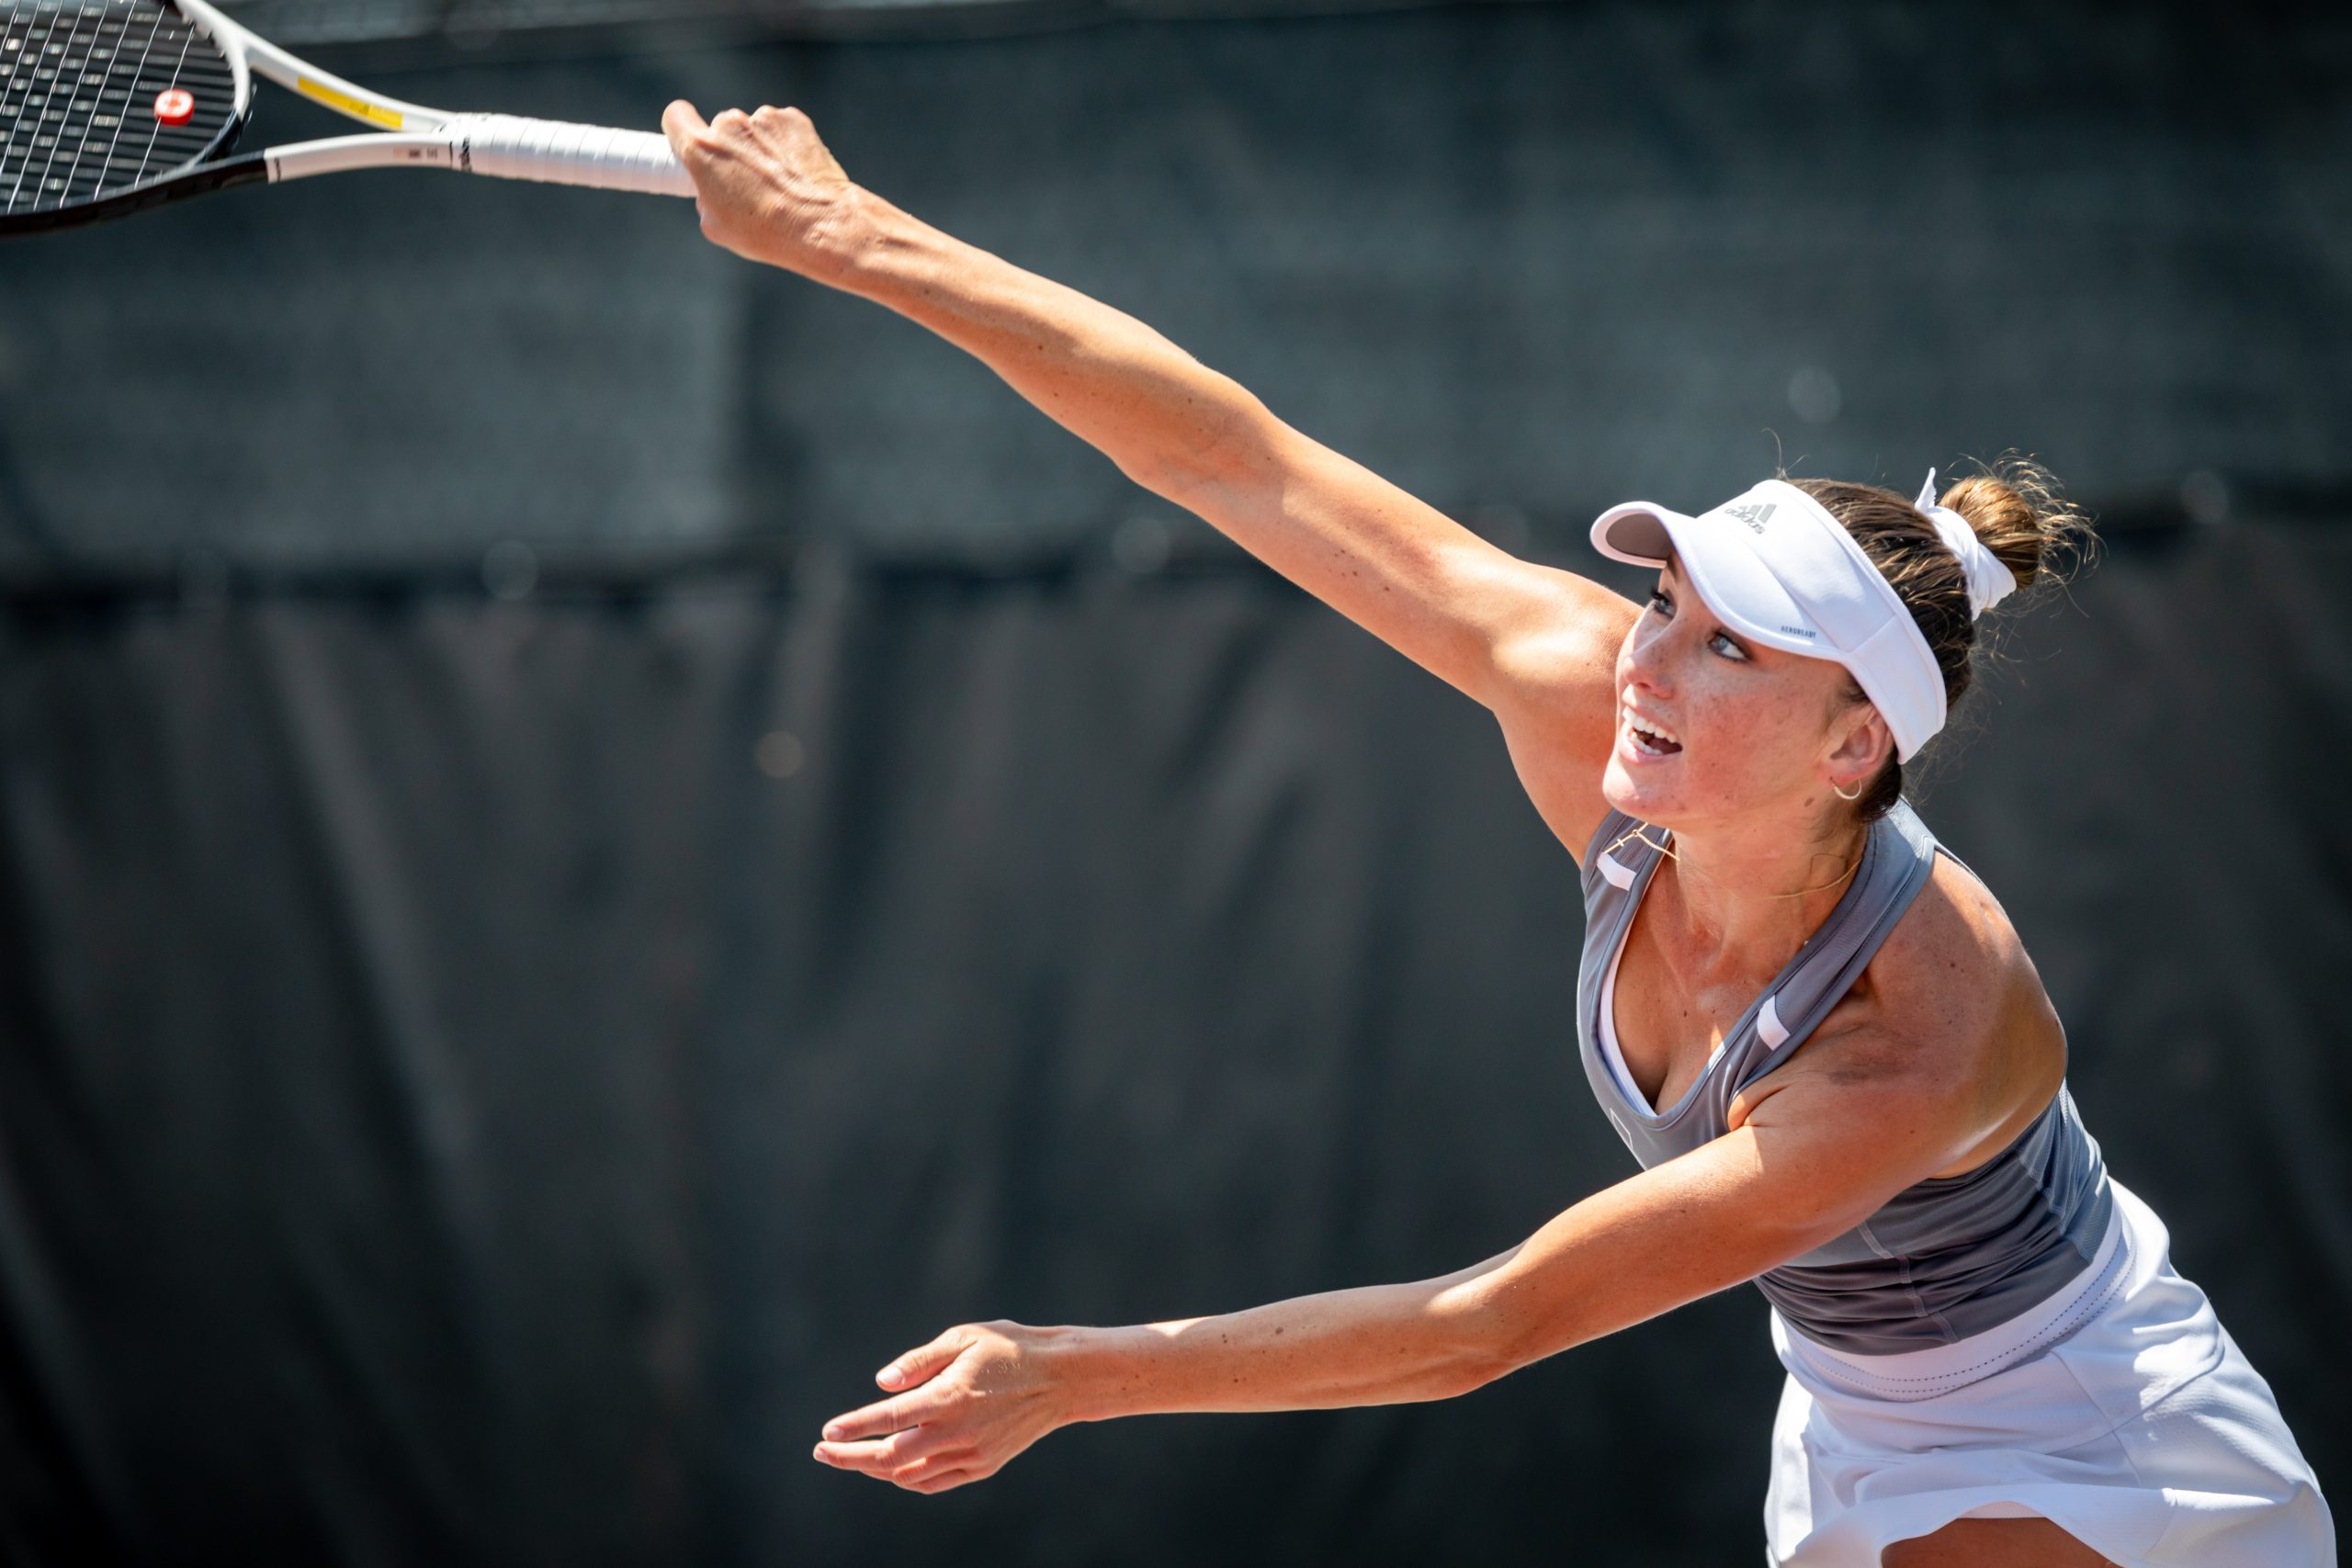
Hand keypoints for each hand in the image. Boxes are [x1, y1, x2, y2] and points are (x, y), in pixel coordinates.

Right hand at [660, 100, 865, 279]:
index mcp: (702, 149)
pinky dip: (785, 144)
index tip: (689, 140)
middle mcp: (731, 125)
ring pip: (753, 128)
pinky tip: (795, 172)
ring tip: (778, 182)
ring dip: (760, 147)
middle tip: (746, 180)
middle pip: (721, 127)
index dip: (681, 128)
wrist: (822, 225)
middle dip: (730, 148)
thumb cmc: (766, 231)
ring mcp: (765, 119)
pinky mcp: (794, 119)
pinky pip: (781, 128)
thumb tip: (711, 189)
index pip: (676, 116)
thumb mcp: (716, 226)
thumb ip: (704, 196)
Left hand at [813, 1320, 1074, 1493]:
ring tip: (851, 1457)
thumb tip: (882, 1383)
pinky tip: (891, 1469)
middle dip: (850, 1457)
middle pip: (890, 1457)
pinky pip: (934, 1482)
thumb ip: (919, 1362)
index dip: (853, 1427)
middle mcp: (958, 1432)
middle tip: (822, 1451)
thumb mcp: (963, 1338)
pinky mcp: (983, 1465)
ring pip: (909, 1475)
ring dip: (875, 1469)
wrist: (1062, 1379)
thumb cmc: (1010, 1348)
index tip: (826, 1432)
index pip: (889, 1419)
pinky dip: (906, 1480)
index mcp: (949, 1397)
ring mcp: (972, 1454)